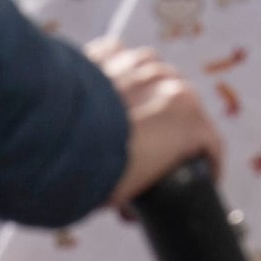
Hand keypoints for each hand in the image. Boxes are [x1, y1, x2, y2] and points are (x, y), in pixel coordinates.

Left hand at [89, 34, 220, 209]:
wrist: (50, 140)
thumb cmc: (95, 170)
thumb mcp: (134, 189)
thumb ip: (145, 183)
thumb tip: (128, 207)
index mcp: (186, 115)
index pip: (210, 141)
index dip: (208, 164)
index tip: (202, 176)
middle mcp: (168, 81)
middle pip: (183, 104)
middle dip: (173, 126)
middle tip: (154, 151)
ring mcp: (136, 63)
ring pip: (153, 75)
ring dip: (147, 94)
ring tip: (128, 117)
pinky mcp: (105, 53)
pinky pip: (121, 58)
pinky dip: (117, 71)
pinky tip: (106, 88)